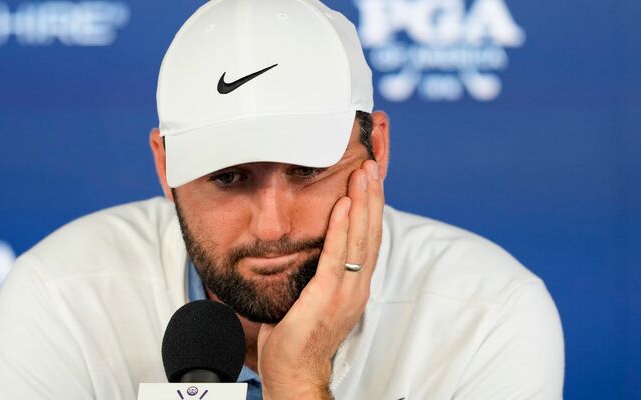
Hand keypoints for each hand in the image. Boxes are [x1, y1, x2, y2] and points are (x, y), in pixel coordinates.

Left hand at [256, 160, 383, 399]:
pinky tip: (343, 205)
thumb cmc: (296, 336)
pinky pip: (337, 256)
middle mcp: (357, 286)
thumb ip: (316, 271)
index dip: (372, 207)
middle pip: (371, 232)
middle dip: (372, 195)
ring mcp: (346, 292)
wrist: (294, 372)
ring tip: (363, 173)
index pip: (369, 239)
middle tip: (371, 163)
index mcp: (355, 285)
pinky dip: (342, 228)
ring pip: (361, 239)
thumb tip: (307, 245)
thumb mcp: (311, 296)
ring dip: (363, 203)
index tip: (370, 178)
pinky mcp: (327, 297)